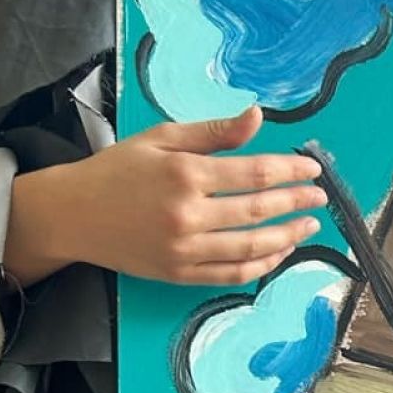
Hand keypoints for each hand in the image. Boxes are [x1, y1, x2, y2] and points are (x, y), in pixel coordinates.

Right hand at [2, 106, 326, 288]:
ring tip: (308, 226)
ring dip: (287, 237)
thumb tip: (257, 117)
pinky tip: (279, 251)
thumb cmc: (118, 170)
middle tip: (319, 198)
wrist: (74, 214)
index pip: (254, 174)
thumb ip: (213, 132)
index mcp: (185, 174)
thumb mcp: (162, 138)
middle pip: (258, 211)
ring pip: (251, 248)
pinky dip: (261, 265)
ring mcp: (184, 250)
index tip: (312, 170)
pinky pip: (232, 275)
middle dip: (296, 203)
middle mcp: (187, 215)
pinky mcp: (179, 274)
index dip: (289, 172)